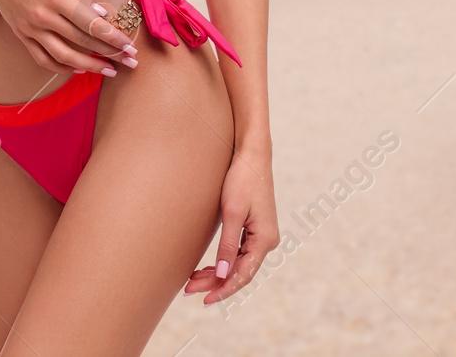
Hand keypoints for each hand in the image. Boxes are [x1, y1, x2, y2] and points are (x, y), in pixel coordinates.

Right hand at [0, 0, 138, 76]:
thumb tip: (100, 14)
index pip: (91, 23)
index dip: (113, 37)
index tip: (130, 46)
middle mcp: (43, 17)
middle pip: (82, 41)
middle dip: (110, 53)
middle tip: (130, 61)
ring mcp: (30, 28)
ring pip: (64, 56)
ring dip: (89, 66)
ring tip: (108, 70)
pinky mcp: (21, 34)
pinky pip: (43, 58)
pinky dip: (61, 67)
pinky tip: (77, 69)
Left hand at [183, 149, 278, 304]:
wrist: (251, 155)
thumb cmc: (242, 179)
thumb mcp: (231, 212)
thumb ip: (228, 245)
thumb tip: (223, 274)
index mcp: (265, 240)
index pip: (243, 274)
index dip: (224, 289)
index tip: (205, 300)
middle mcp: (267, 241)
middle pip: (239, 272)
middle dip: (215, 283)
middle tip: (189, 290)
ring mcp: (261, 235)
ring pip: (238, 264)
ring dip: (217, 274)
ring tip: (193, 281)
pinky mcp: (253, 228)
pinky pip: (238, 253)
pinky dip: (222, 262)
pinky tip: (207, 267)